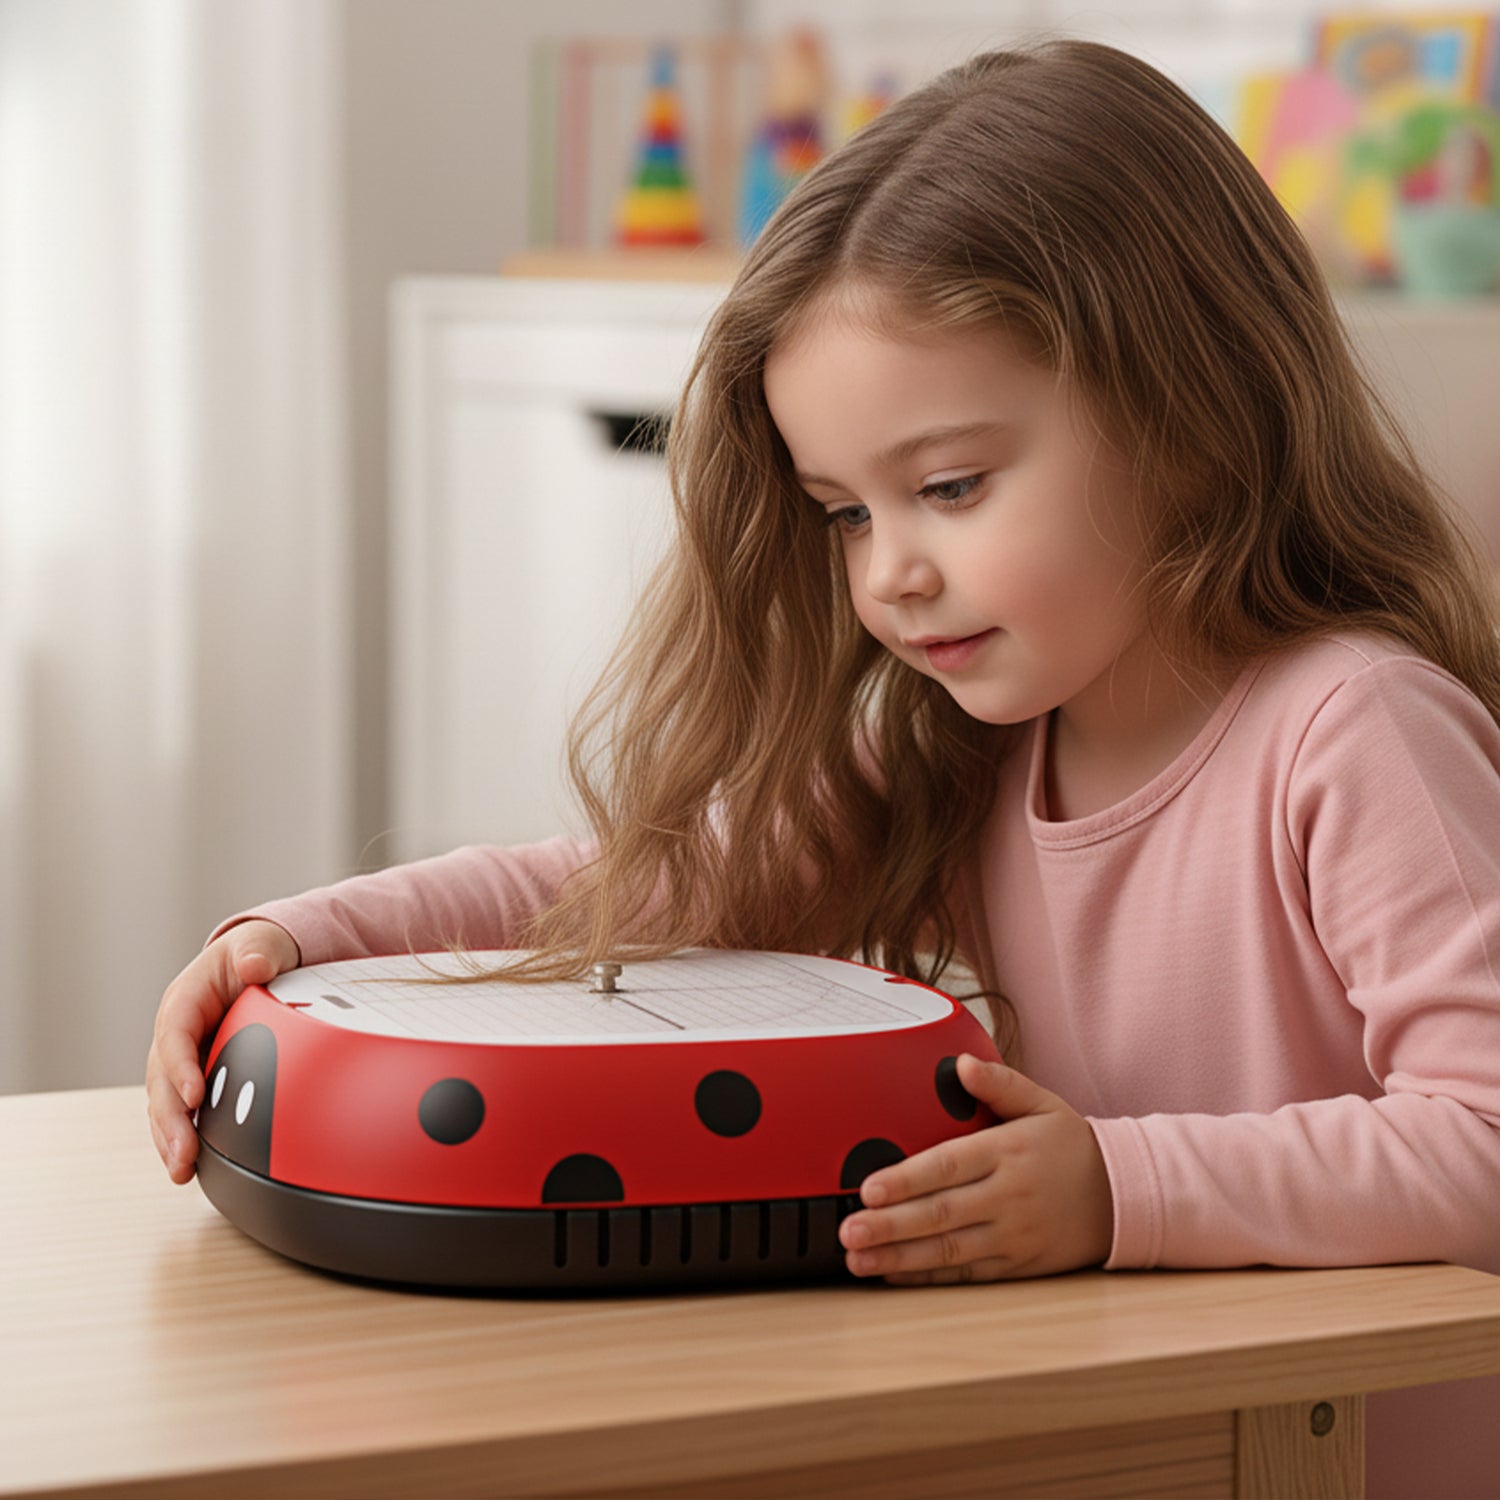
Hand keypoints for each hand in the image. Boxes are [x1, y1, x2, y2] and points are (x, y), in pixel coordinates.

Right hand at [145, 919, 299, 1183]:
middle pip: (162, 1079)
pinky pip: (181, 1112)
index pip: (175, 1035)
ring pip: (164, 1103)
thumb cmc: (254, 955)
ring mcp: (181, 1061)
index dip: (180, 1066)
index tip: (193, 1095)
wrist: (258, 964)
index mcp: (184, 1001)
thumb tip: (255, 965)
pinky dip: (182, 1138)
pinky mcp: (194, 1080)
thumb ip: (258, 953)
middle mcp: (174, 1035)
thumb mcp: (261, 945)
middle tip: (184, 1153)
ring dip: (170, 1138)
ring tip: (181, 1170)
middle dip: (170, 1119)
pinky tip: (191, 1167)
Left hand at [838, 1054, 1113, 1282]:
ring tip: (859, 1259)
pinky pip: (965, 1273)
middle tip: (849, 1230)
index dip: (906, 1179)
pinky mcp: (1016, 1265)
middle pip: (941, 1213)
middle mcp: (1008, 1197)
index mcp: (1008, 1152)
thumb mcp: (1043, 1103)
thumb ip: (1000, 1083)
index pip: (948, 1166)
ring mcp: (1012, 1235)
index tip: (869, 1188)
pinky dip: (928, 1276)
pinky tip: (894, 1273)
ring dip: (899, 1256)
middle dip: (890, 1225)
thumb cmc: (1072, 1148)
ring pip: (948, 1250)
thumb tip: (962, 1063)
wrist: (1122, 1196)